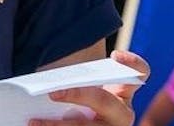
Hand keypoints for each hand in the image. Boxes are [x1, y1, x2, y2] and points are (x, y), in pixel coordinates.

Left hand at [31, 50, 149, 125]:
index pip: (140, 74)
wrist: (73, 117)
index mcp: (123, 91)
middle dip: (79, 96)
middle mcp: (122, 114)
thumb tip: (42, 75)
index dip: (133, 64)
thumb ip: (72, 76)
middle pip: (105, 102)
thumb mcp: (79, 83)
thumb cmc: (75, 94)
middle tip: (52, 93)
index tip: (114, 55)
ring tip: (34, 121)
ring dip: (57, 125)